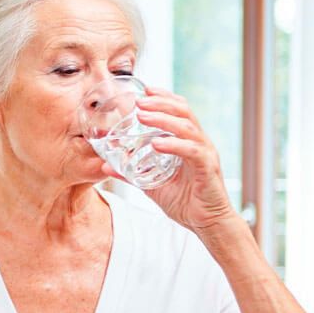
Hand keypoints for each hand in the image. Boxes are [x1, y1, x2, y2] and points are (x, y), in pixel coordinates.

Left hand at [109, 88, 239, 236]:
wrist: (206, 223)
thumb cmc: (183, 201)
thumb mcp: (151, 184)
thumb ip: (131, 173)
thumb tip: (105, 166)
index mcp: (187, 142)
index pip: (179, 111)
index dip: (164, 98)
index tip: (145, 89)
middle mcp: (198, 143)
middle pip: (183, 112)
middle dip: (161, 103)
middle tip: (139, 100)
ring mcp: (205, 154)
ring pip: (187, 128)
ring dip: (164, 119)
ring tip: (144, 115)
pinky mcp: (208, 168)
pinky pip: (193, 151)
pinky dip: (175, 145)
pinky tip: (158, 143)